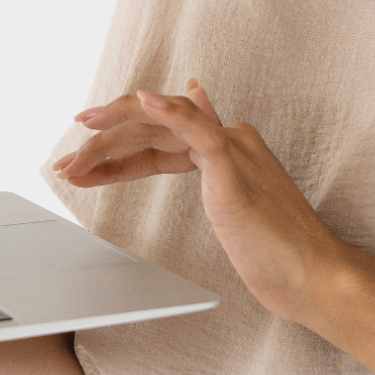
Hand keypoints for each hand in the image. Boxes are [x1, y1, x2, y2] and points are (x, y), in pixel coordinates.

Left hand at [53, 80, 357, 320]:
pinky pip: (196, 129)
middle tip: (64, 161)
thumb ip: (209, 156)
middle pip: (152, 128)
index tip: (81, 161)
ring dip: (111, 137)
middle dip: (102, 144)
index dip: (115, 149)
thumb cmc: (273, 247)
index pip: (157, 138)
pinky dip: (168, 110)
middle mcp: (228, 138)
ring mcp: (232, 148)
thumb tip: (198, 104)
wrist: (309, 273)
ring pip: (162, 124)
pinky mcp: (234, 166)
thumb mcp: (232, 200)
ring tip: (75, 154)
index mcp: (226, 146)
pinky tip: (140, 100)